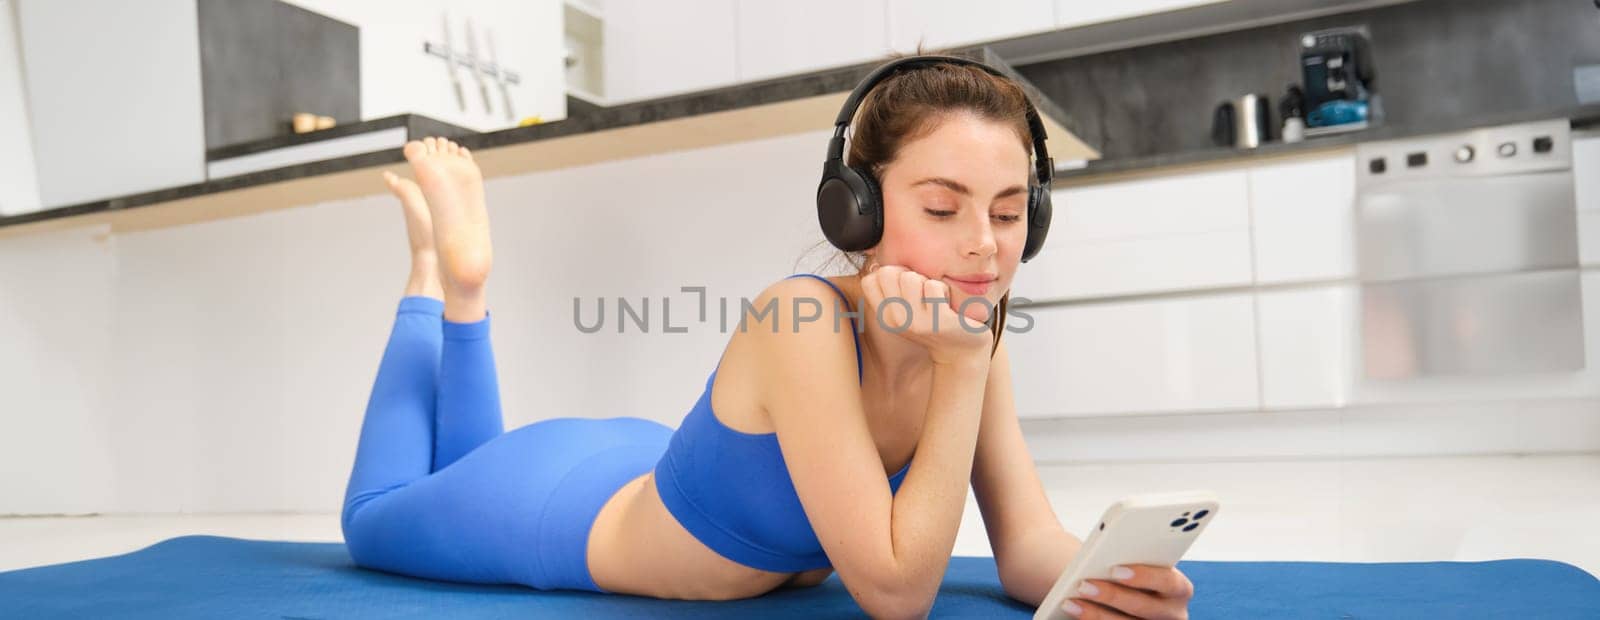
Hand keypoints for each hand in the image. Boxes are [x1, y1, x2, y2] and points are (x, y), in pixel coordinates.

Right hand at [859, 263, 993, 365]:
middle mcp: (896, 320)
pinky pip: (933, 287)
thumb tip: (877, 263)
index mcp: (885, 316)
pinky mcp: (938, 322)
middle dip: (907, 274)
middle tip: (921, 291)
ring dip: (926, 281)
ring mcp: (916, 322)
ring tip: (935, 298)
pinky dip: (943, 290)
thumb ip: (891, 290)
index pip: (869, 280)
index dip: (889, 275)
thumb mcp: (904, 310)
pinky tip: (948, 305)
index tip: (904, 287)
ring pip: (910, 278)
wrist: (960, 352)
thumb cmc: (932, 321)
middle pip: (887, 273)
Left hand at [1063, 564, 1192, 619]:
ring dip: (1096, 615)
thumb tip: (1103, 557)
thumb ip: (1129, 561)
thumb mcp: (1137, 566)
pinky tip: (1074, 614)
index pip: (1169, 582)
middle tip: (1084, 584)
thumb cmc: (1131, 573)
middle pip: (1145, 608)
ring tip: (1071, 602)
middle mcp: (1173, 614)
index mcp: (1179, 589)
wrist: (1129, 593)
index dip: (1145, 576)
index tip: (1115, 569)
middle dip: (1112, 596)